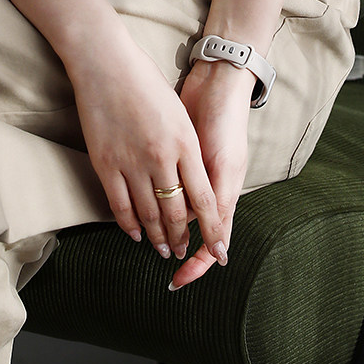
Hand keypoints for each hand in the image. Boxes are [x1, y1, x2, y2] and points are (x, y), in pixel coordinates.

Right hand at [68, 24, 228, 267]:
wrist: (107, 63)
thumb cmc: (145, 81)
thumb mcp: (178, 113)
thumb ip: (185, 146)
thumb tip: (190, 178)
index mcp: (186, 143)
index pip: (204, 198)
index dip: (211, 229)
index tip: (218, 249)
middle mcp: (163, 157)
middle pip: (177, 212)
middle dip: (183, 237)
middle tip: (184, 252)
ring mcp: (132, 162)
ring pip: (149, 213)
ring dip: (157, 236)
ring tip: (163, 249)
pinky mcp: (106, 163)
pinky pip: (120, 204)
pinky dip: (129, 223)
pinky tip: (135, 234)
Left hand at [169, 57, 253, 288]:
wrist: (218, 85)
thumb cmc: (224, 123)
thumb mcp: (224, 163)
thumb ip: (216, 197)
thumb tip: (198, 227)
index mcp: (222, 192)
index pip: (212, 236)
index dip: (199, 260)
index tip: (181, 278)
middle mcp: (208, 186)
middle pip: (193, 227)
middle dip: (180, 247)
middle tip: (164, 265)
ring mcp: (194, 171)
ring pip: (179, 209)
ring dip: (166, 225)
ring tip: (149, 243)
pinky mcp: (180, 155)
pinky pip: (169, 185)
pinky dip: (157, 198)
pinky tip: (139, 207)